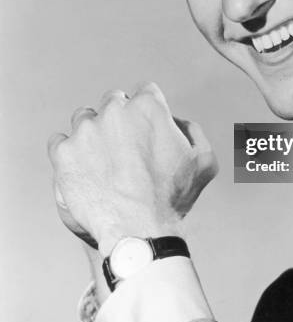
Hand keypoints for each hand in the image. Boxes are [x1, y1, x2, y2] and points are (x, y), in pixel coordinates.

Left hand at [48, 82, 217, 255]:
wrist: (138, 230)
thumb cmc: (173, 198)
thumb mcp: (204, 160)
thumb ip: (192, 131)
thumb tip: (175, 122)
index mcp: (148, 107)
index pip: (145, 91)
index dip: (148, 109)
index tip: (146, 127)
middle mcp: (115, 111)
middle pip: (113, 100)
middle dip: (120, 118)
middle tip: (125, 145)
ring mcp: (86, 131)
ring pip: (84, 118)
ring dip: (92, 132)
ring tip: (101, 159)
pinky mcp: (64, 152)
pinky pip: (59, 141)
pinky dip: (69, 151)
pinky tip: (81, 166)